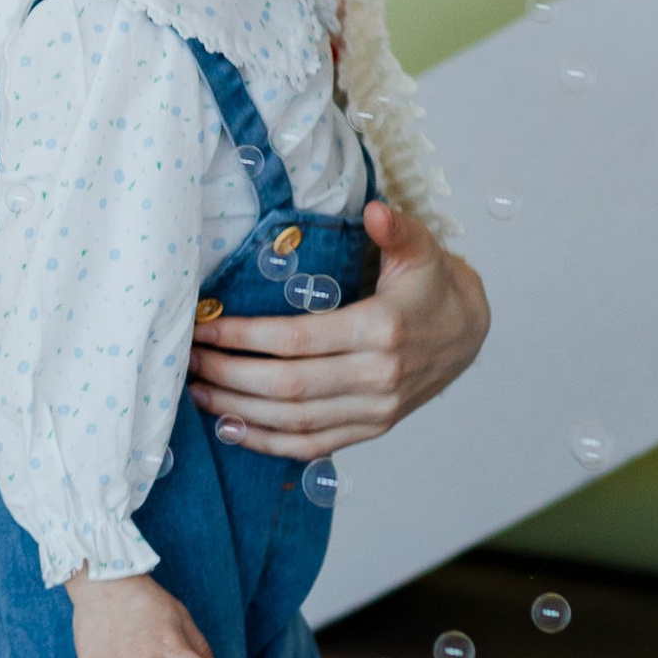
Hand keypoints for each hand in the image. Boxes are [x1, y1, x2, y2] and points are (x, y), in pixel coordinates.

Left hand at [186, 199, 486, 461]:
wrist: (469, 332)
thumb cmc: (431, 286)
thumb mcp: (421, 249)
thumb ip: (396, 229)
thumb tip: (375, 210)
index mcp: (381, 330)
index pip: (297, 340)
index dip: (244, 337)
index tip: (204, 327)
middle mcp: (378, 377)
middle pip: (288, 387)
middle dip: (229, 374)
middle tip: (187, 359)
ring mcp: (376, 410)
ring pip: (296, 421)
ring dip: (239, 410)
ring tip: (197, 390)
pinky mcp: (373, 429)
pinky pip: (314, 446)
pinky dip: (269, 443)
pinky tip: (232, 428)